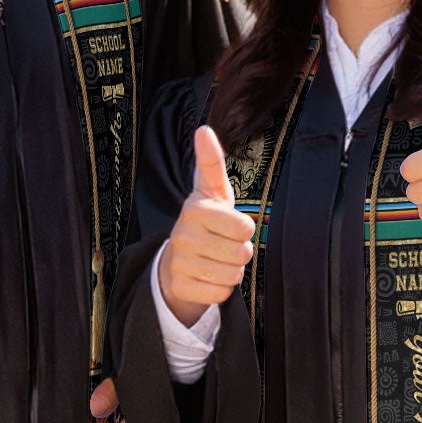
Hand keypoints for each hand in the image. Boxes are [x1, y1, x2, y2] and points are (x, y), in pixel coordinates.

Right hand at [157, 125, 254, 326]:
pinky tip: (207, 276)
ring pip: (233, 275)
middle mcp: (183, 235)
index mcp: (195, 209)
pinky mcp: (181, 287)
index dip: (243, 229)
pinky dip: (220, 288)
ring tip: (215, 259)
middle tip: (223, 244)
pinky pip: (221, 293)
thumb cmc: (205, 220)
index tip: (229, 224)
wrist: (176, 260)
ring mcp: (179, 263)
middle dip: (239, 252)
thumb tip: (203, 129)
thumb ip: (211, 162)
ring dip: (231, 270)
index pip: (244, 228)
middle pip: (242, 253)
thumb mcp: (211, 191)